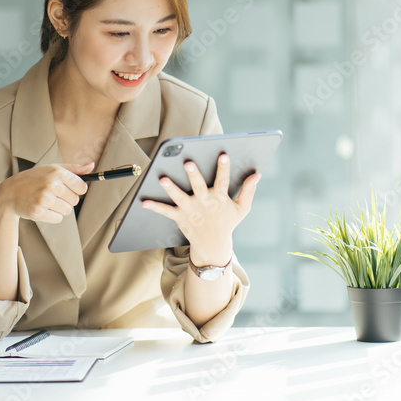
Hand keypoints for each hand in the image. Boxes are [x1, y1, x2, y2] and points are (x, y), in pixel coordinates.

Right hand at [0, 161, 93, 224]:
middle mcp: (51, 184)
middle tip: (52, 194)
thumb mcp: (51, 169)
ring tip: (46, 201)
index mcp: (56, 172)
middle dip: (66, 199)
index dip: (76, 190)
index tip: (68, 188)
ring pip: (67, 210)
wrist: (10, 193)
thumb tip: (92, 166)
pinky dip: (52, 216)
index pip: (82, 187)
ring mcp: (44, 199)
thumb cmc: (34, 179)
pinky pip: (58, 219)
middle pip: (75, 200)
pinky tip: (41, 208)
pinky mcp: (38, 212)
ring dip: (59, 208)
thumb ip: (73, 169)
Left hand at [141, 153, 260, 264]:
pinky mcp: (179, 217)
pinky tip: (143, 201)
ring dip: (171, 188)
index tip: (223, 154)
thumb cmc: (227, 222)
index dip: (223, 168)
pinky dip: (154, 207)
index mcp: (219, 198)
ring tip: (163, 178)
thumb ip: (248, 191)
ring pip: (179, 197)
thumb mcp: (241, 208)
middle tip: (187, 162)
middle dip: (193, 175)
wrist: (213, 245)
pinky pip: (165, 211)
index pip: (223, 181)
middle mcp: (203, 203)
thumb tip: (257, 174)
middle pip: (198, 187)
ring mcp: (190, 210)